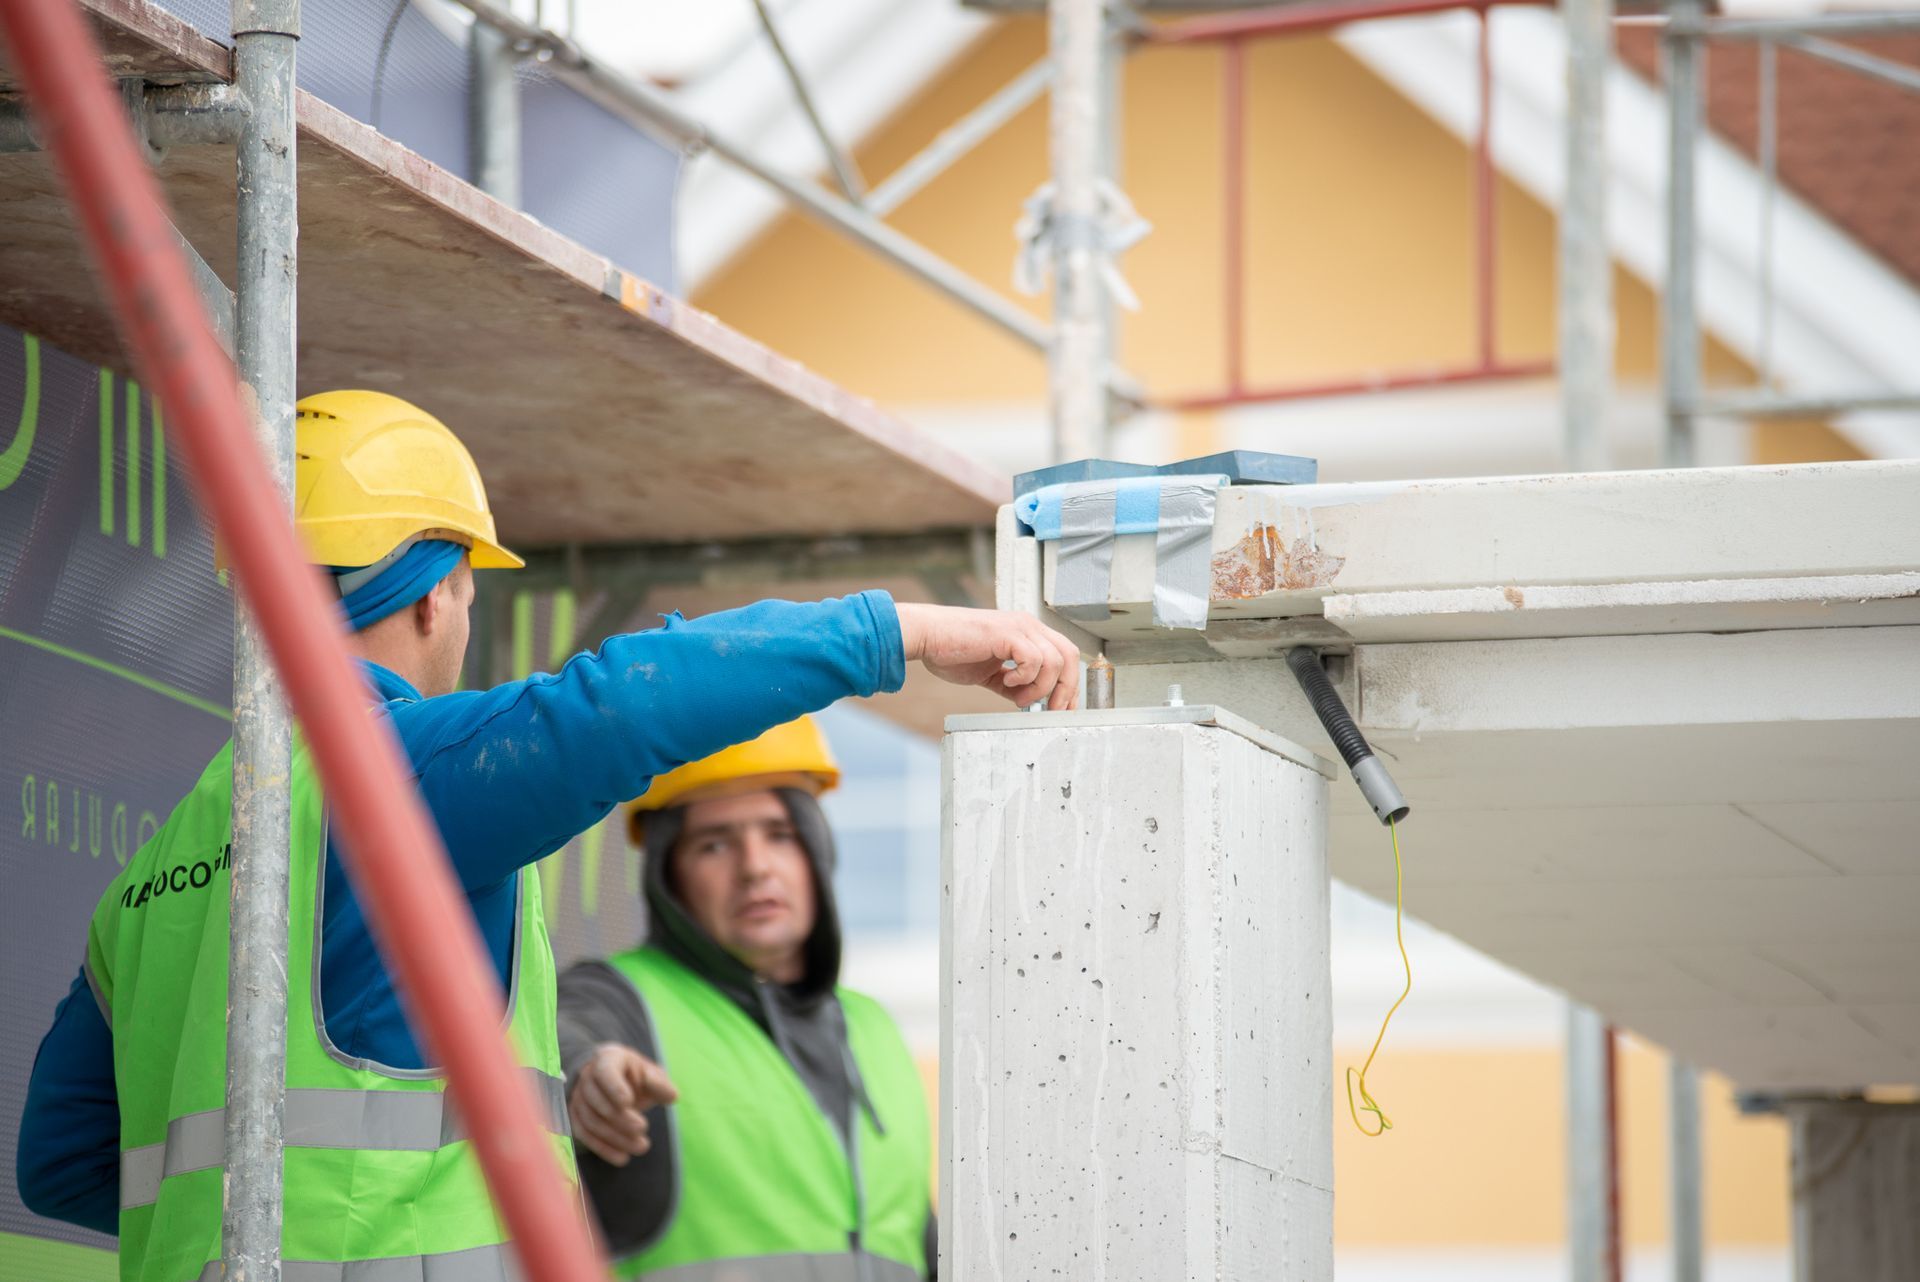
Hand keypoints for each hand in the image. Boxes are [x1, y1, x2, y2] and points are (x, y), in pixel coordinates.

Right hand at [568, 1043, 677, 1166]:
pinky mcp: (575, 1116)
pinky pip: (584, 1135)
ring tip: (641, 1146)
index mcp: (608, 1058)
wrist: (617, 1081)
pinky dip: (603, 1149)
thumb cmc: (636, 1076)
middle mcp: (588, 1076)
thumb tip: (673, 1096)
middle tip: (643, 1128)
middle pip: (597, 1101)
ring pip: (591, 1121)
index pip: (604, 1071)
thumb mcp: (651, 1074)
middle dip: (620, 1118)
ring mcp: (578, 1097)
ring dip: (615, 1137)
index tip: (628, 1102)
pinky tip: (623, 1158)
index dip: (614, 1087)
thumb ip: (660, 1083)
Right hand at [895, 604, 1082, 710]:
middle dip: (1065, 688)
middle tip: (1051, 709)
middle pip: (1069, 656)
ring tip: (1019, 698)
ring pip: (1054, 660)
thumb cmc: (952, 651)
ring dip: (1041, 687)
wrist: (927, 637)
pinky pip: (1033, 659)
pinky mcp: (1006, 633)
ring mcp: (1019, 627)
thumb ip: (1012, 684)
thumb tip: (1030, 702)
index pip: (1066, 655)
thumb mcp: (990, 673)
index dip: (1070, 684)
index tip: (1063, 708)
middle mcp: (1028, 626)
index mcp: (1027, 632)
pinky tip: (1007, 681)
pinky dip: (1025, 677)